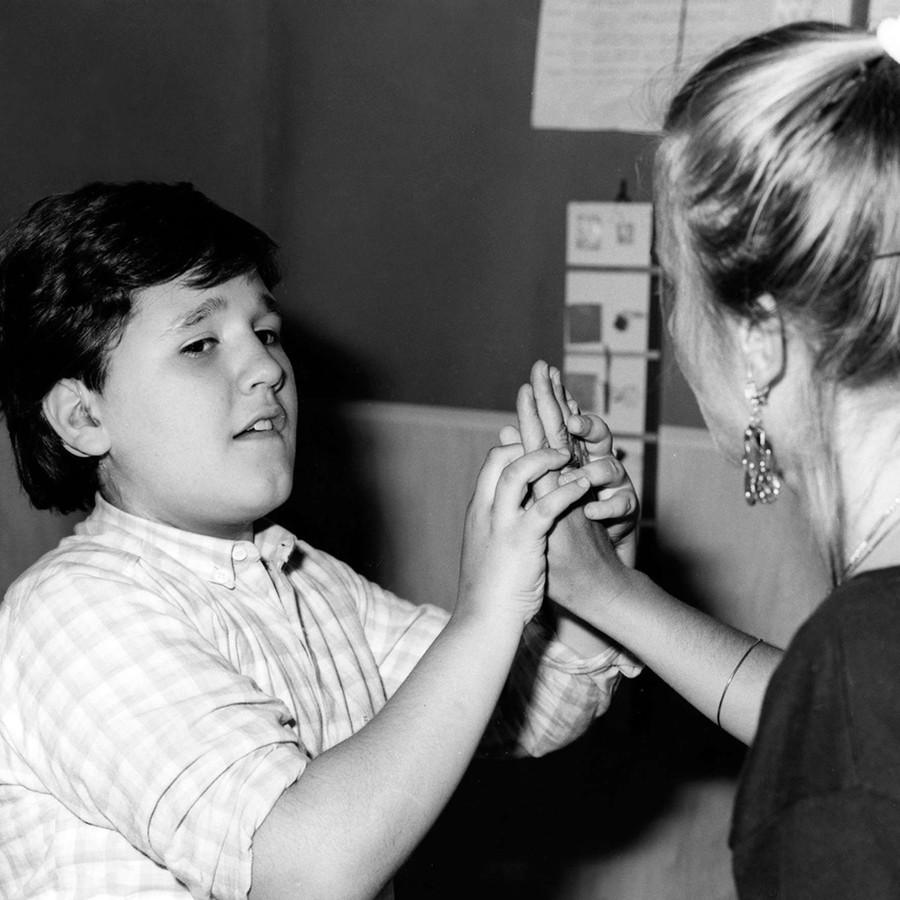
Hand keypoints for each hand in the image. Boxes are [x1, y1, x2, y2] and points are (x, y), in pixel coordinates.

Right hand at [457, 443, 592, 629]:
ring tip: (566, 455)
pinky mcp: (522, 541)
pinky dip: (564, 492)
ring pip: (517, 473)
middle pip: (500, 458)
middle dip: (526, 440)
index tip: (537, 445)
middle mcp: (486, 512)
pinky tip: (581, 486)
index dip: (515, 449)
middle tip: (553, 440)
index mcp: (479, 512)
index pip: (492, 464)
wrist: (484, 621)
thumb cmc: (489, 591)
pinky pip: (545, 506)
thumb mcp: (488, 549)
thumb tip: (508, 516)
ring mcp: (502, 525)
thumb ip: (496, 527)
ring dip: (544, 458)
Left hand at [500, 361, 638, 620]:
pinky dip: (607, 504)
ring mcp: (608, 493)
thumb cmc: (563, 550)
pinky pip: (621, 503)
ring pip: (608, 465)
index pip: (554, 432)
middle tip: (554, 388)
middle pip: (583, 436)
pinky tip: (592, 506)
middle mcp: (589, 475)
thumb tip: (504, 433)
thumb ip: (527, 469)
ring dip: (593, 464)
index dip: (547, 405)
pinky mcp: (623, 519)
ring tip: (576, 464)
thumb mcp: (539, 507)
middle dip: (569, 412)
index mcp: (565, 470)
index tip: (535, 379)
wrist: (598, 589)